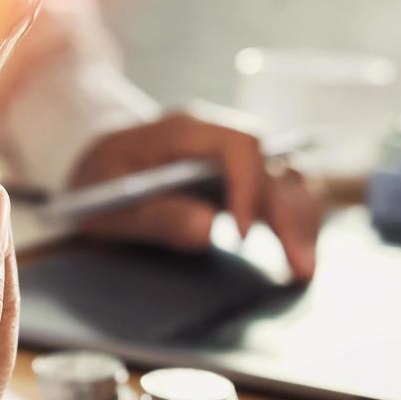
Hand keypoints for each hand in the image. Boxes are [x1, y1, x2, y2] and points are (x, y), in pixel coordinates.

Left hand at [68, 112, 322, 278]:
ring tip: (304, 268)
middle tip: (298, 267)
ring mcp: (232, 153)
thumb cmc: (98, 183)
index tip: (242, 235)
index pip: (238, 144)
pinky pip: (282, 188)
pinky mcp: (241, 174)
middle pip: (272, 163)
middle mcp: (217, 134)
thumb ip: (155, 216)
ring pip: (287, 174)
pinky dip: (297, 217)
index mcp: (181, 130)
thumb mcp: (107, 207)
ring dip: (303, 218)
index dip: (249, 187)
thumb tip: (208, 230)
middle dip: (289, 215)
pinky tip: (300, 252)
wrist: (96, 162)